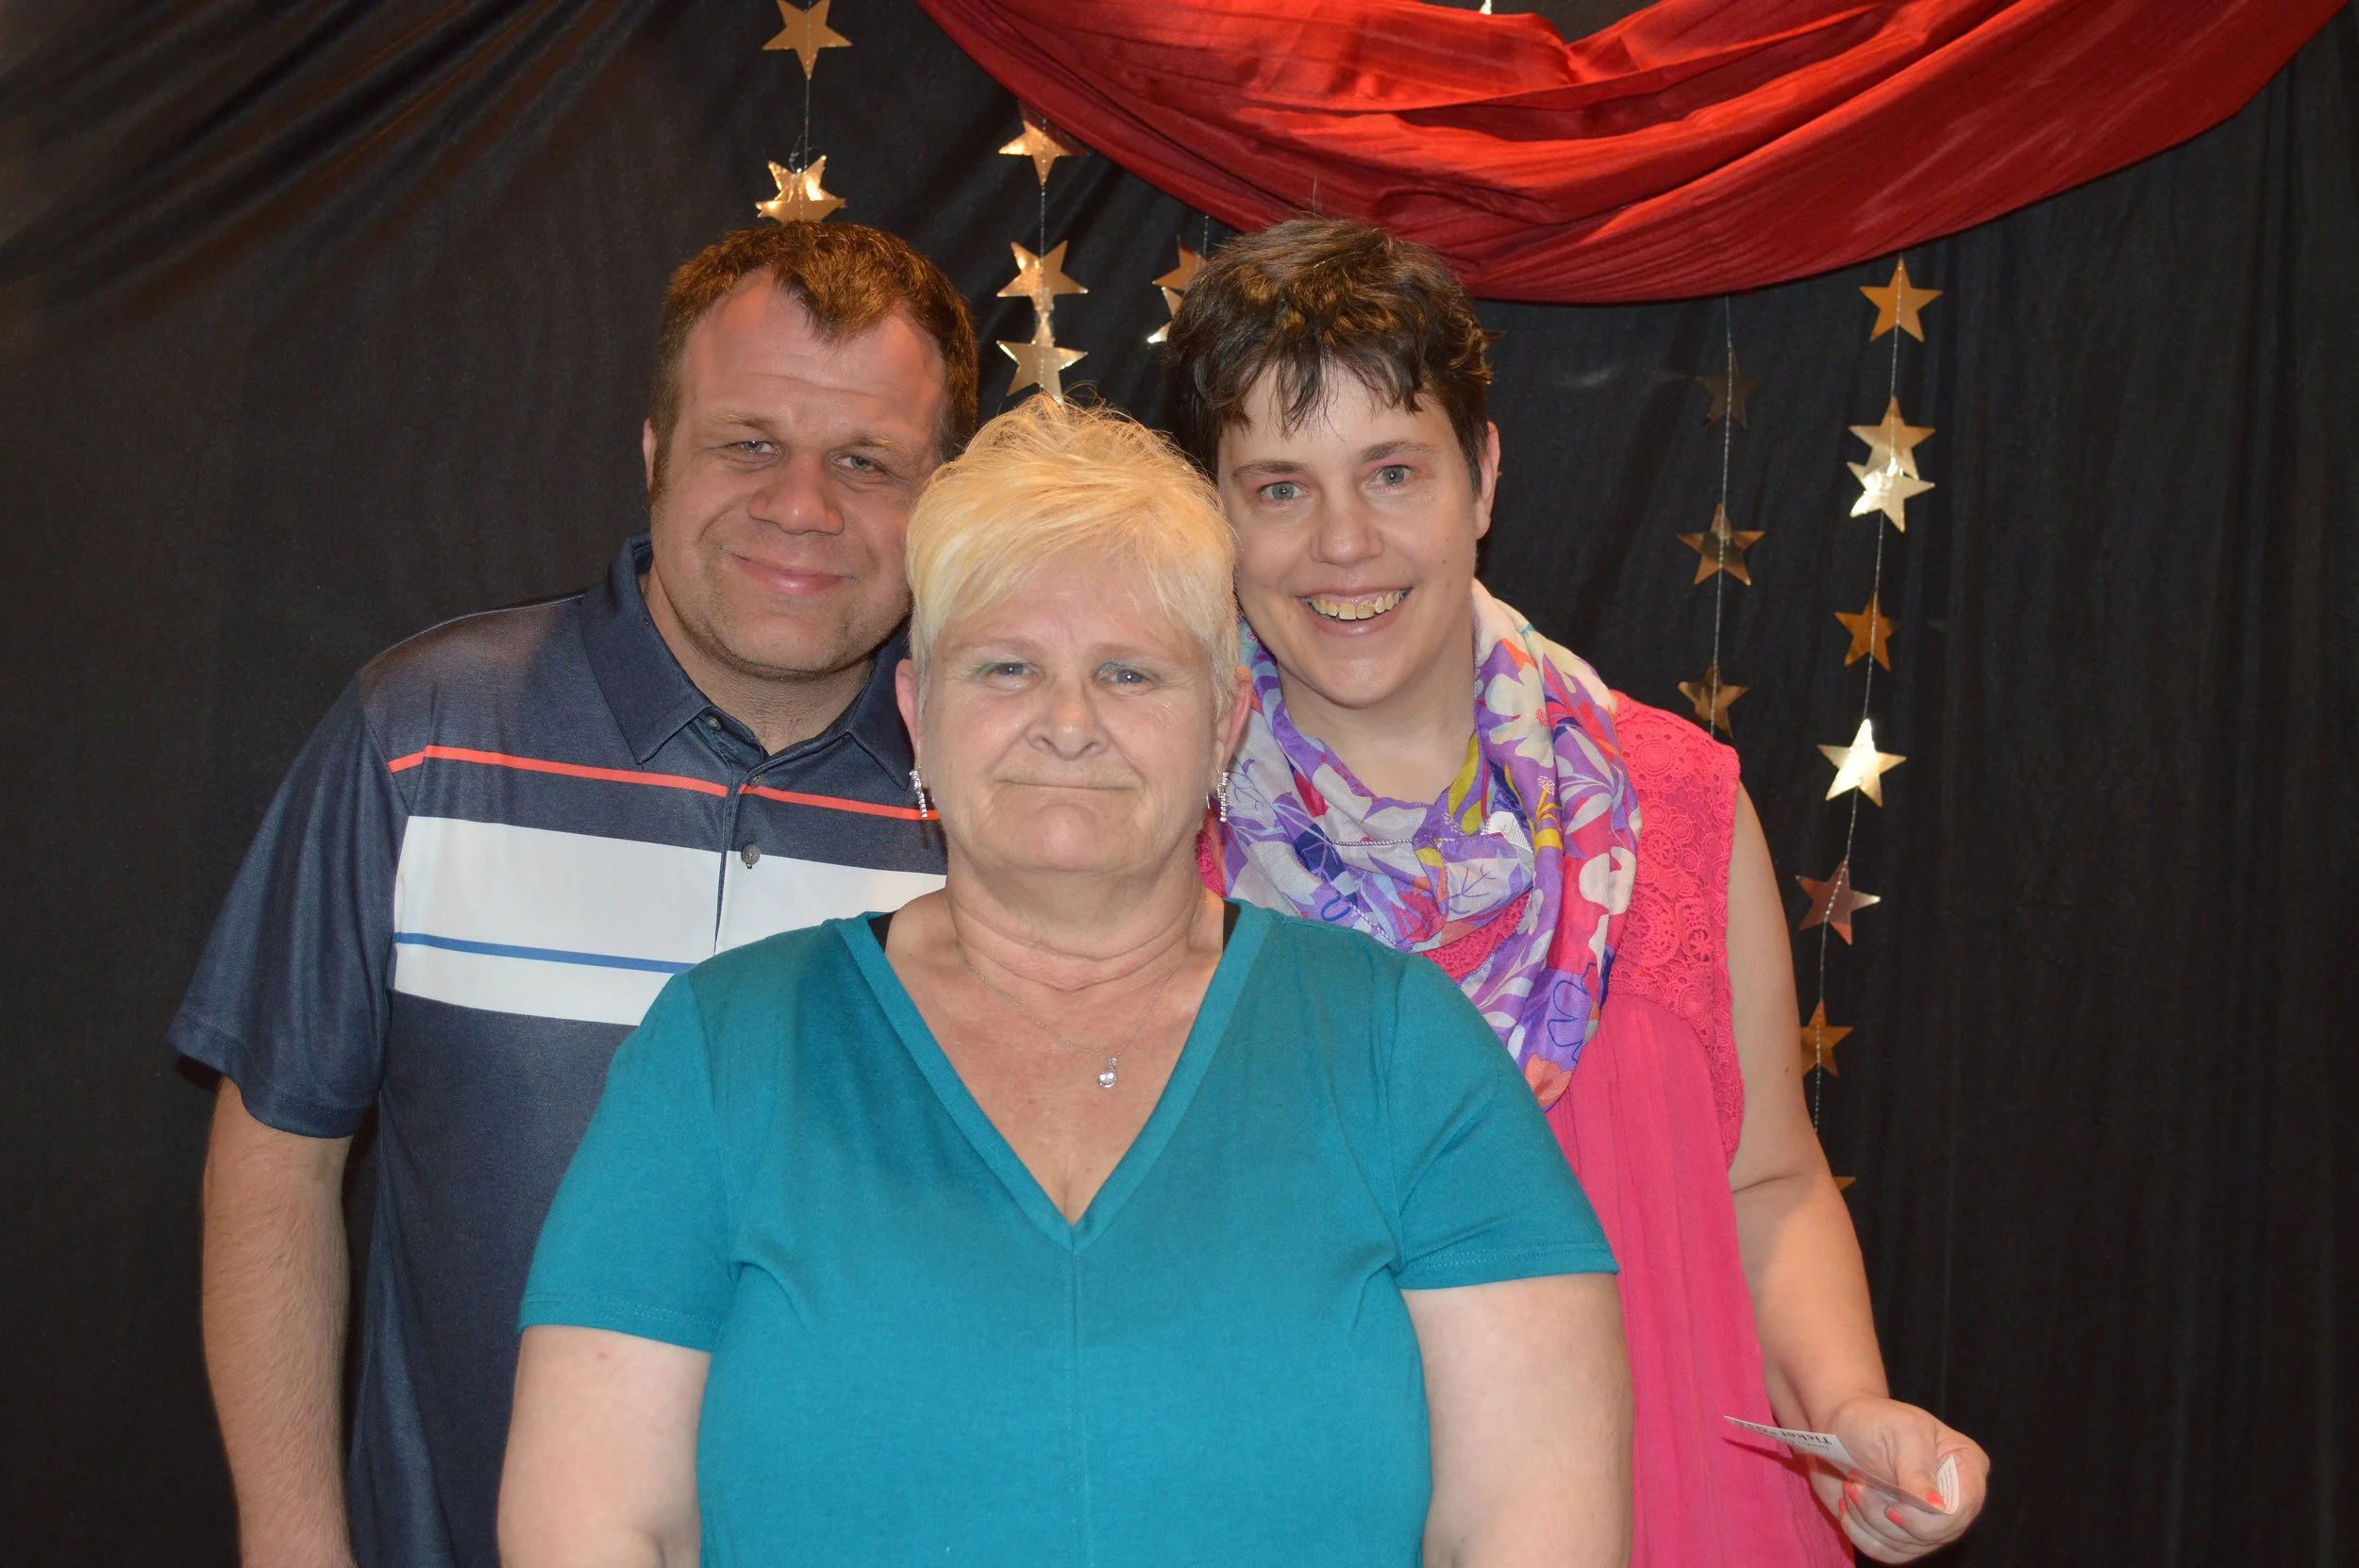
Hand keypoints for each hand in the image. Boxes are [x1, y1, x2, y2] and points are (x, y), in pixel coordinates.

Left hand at [1805, 1396, 1987, 1560]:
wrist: (1840, 1429)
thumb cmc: (1872, 1420)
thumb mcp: (1899, 1432)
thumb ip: (1918, 1469)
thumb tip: (1938, 1507)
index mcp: (1967, 1465)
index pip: (1961, 1509)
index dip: (1927, 1518)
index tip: (1892, 1506)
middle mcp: (1955, 1499)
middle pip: (1935, 1534)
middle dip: (1888, 1517)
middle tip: (1858, 1486)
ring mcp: (1929, 1520)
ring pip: (1907, 1546)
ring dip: (1869, 1520)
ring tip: (1853, 1487)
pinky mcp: (1902, 1534)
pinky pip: (1887, 1552)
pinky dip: (1861, 1533)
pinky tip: (1849, 1506)